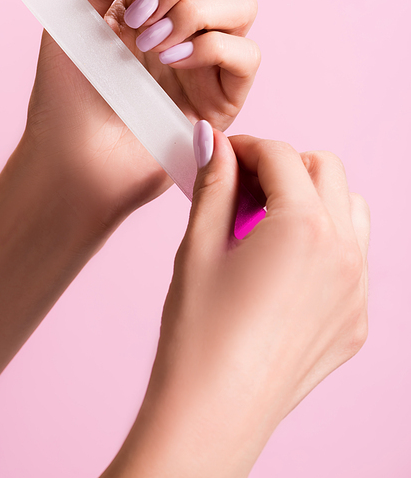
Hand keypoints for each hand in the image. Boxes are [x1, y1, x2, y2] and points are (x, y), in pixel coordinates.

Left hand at [21, 0, 259, 234]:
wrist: (71, 158)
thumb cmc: (68, 91)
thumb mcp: (74, 14)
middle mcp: (189, 21)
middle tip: (134, 13)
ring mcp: (210, 59)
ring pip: (242, 2)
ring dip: (193, 10)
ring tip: (148, 42)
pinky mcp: (225, 98)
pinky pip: (247, 54)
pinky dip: (209, 48)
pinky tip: (169, 62)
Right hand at [104, 128, 369, 477]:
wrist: (214, 413)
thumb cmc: (199, 332)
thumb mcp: (198, 246)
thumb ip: (214, 183)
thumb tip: (214, 142)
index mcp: (304, 227)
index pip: (281, 156)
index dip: (246, 146)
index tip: (223, 155)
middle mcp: (344, 253)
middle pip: (326, 170)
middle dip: (284, 166)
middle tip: (243, 186)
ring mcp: (357, 290)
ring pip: (350, 211)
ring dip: (314, 200)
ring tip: (268, 223)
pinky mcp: (355, 321)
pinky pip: (353, 260)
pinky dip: (324, 245)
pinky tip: (282, 269)